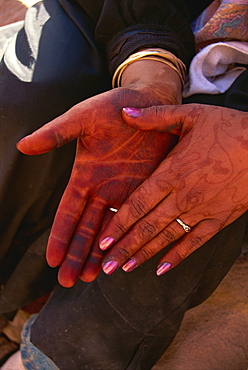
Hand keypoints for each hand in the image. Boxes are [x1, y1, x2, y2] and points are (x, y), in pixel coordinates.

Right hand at [16, 88, 176, 285]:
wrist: (149, 101)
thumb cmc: (114, 108)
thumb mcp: (82, 119)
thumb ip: (56, 134)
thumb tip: (23, 146)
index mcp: (85, 174)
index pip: (68, 212)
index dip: (60, 236)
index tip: (52, 260)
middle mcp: (103, 188)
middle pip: (86, 228)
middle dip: (77, 254)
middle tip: (68, 282)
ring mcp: (125, 191)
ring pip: (110, 229)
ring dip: (101, 253)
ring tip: (94, 277)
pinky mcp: (146, 188)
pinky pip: (136, 218)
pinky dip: (129, 237)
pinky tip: (125, 255)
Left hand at [99, 104, 247, 275]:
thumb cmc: (229, 127)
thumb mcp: (190, 115)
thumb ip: (155, 116)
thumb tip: (124, 111)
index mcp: (171, 173)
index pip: (136, 204)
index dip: (117, 225)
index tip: (101, 242)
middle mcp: (182, 196)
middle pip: (147, 227)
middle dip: (124, 248)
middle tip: (106, 266)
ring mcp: (201, 210)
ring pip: (166, 238)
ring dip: (144, 255)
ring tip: (125, 269)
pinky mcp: (220, 218)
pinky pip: (195, 242)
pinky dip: (178, 256)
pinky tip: (162, 269)